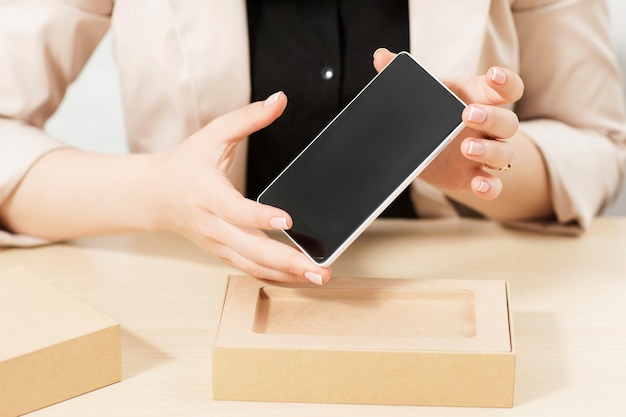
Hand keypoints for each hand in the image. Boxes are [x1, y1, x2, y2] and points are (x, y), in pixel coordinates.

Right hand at [154, 92, 330, 284]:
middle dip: (287, 261)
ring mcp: (217, 244)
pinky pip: (250, 269)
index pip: (235, 210)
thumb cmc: (185, 164)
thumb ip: (248, 118)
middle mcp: (212, 225)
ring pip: (253, 266)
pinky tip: (299, 277)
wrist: (155, 196)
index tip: (287, 220)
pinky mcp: (223, 253)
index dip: (260, 217)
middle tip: (319, 269)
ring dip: (287, 275)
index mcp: (207, 194)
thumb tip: (279, 100)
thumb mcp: (213, 134)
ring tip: (318, 277)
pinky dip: (276, 277)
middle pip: (250, 249)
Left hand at [373, 48, 522, 200]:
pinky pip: (494, 184)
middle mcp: (489, 126)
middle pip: (507, 121)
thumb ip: (401, 75)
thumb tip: (380, 56)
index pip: (506, 87)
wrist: (425, 149)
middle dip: (491, 117)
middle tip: (467, 115)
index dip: (504, 82)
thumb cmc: (431, 112)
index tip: (492, 76)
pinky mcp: (474, 177)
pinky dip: (490, 187)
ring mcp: (485, 152)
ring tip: (466, 148)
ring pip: (504, 152)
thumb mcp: (419, 93)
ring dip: (489, 150)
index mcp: (478, 98)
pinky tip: (479, 185)